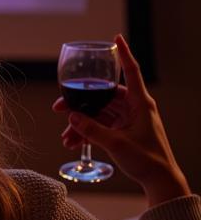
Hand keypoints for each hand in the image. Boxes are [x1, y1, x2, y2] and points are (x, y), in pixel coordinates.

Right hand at [52, 34, 189, 205]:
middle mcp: (135, 107)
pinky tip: (73, 142)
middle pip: (103, 97)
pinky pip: (101, 125)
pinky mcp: (124, 131)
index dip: (124, 54)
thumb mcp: (116, 143)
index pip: (131, 72)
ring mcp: (129, 119)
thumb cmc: (147, 160)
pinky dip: (88, 132)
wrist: (159, 181)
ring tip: (65, 137)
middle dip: (80, 103)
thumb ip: (91, 129)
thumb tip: (72, 117)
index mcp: (140, 103)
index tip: (116, 38)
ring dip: (81, 123)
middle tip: (59, 108)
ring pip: (99, 113)